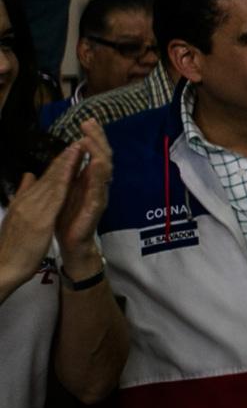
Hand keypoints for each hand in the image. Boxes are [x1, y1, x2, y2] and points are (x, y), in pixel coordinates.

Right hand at [0, 144, 81, 290]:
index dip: (57, 164)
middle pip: (48, 176)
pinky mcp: (39, 219)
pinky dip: (63, 181)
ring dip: (66, 163)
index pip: (43, 180)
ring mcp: (31, 208)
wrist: (3, 268)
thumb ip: (23, 196)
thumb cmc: (12, 247)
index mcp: (23, 202)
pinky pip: (54, 196)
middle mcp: (27, 201)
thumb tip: (28, 177)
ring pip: (52, 181)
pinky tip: (73, 170)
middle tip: (77, 140)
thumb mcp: (17, 218)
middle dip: (63, 158)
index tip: (69, 149)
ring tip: (78, 147)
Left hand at [54, 119, 112, 260]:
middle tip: (89, 123)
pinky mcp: (96, 207)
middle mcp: (98, 183)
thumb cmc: (68, 218)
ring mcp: (99, 194)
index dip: (93, 137)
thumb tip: (69, 153)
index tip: (87, 121)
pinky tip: (96, 165)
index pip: (94, 153)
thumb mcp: (66, 190)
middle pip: (103, 155)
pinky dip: (98, 176)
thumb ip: (69, 173)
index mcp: (88, 178)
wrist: (72, 244)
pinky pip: (99, 189)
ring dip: (98, 153)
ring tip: (90, 140)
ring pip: (104, 169)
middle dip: (97, 138)